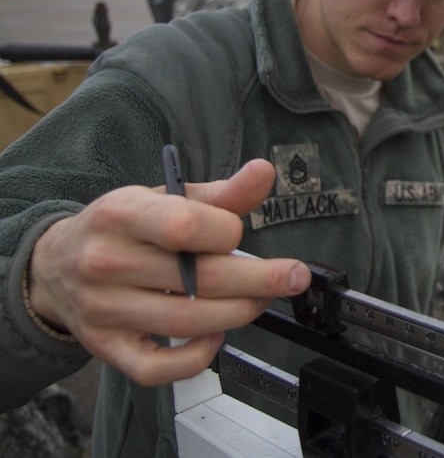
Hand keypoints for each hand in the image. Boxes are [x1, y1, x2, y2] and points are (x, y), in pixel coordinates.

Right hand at [26, 159, 311, 386]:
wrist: (55, 265)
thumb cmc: (122, 228)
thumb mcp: (164, 198)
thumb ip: (220, 193)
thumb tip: (263, 172)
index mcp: (122, 214)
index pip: (184, 226)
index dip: (226, 232)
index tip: (238, 235)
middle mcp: (107, 262)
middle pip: (198, 280)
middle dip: (259, 280)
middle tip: (292, 277)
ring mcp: (104, 309)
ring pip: (186, 323)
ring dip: (238, 314)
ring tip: (258, 301)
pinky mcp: (106, 346)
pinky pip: (156, 368)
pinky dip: (195, 358)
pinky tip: (214, 336)